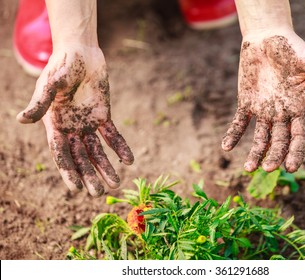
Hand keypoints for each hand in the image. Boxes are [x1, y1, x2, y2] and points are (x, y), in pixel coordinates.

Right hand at [17, 45, 133, 196]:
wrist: (81, 53)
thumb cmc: (62, 67)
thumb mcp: (50, 85)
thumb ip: (40, 103)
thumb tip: (21, 119)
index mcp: (55, 125)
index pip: (61, 154)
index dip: (68, 171)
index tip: (77, 189)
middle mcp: (71, 128)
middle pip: (81, 158)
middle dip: (90, 176)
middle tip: (100, 193)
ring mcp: (87, 124)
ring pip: (97, 151)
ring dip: (106, 167)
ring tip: (116, 184)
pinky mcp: (102, 116)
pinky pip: (112, 135)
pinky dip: (120, 147)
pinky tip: (129, 161)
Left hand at [222, 30, 304, 172]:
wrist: (265, 36)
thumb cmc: (290, 47)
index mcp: (299, 107)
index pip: (300, 136)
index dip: (296, 152)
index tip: (290, 167)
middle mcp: (282, 113)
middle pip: (280, 141)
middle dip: (274, 155)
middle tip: (267, 169)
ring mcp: (263, 110)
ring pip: (261, 137)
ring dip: (255, 152)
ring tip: (248, 168)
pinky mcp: (246, 104)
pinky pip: (239, 123)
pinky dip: (233, 135)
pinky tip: (226, 147)